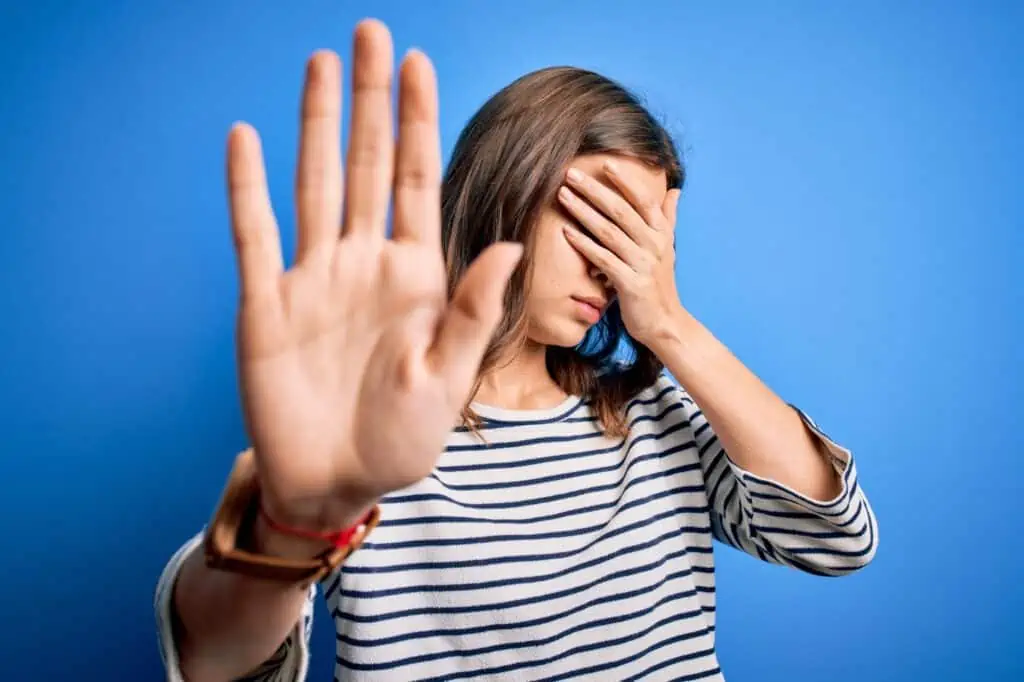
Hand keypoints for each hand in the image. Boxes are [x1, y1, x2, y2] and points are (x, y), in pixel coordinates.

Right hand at [227, 21, 521, 529]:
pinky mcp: (265, 303)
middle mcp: (364, 264)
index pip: (415, 181)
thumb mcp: (449, 379)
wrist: (337, 482)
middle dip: (369, 100)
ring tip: (321, 64)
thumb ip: (473, 310)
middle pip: (365, 163)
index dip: (416, 122)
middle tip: (370, 32)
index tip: (418, 64)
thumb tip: (511, 245)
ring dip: (316, 124)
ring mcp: (313, 278)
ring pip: (314, 183)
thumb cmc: (402, 440)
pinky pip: (253, 233)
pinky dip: (247, 187)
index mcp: (416, 277)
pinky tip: (247, 137)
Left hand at [557, 161, 682, 346]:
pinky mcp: (631, 283)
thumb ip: (668, 218)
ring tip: (563, 195)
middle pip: (621, 211)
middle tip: (571, 173)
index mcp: (661, 233)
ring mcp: (643, 264)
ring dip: (584, 211)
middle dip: (594, 190)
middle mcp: (654, 245)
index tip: (603, 163)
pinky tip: (566, 231)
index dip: (624, 181)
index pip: (643, 200)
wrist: (665, 323)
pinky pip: (603, 259)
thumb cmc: (660, 284)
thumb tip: (675, 190)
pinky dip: (584, 244)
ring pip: (609, 231)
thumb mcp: (667, 248)